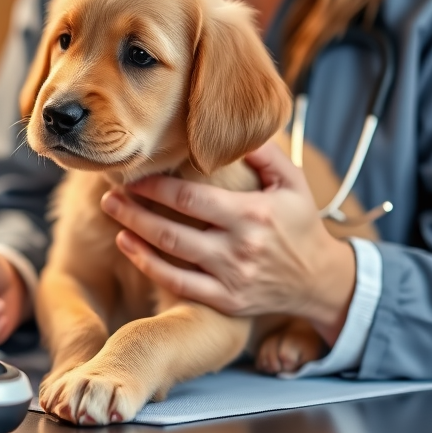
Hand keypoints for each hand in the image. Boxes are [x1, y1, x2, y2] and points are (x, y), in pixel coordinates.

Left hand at [99, 142, 356, 345]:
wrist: (320, 281)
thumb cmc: (301, 224)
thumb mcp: (293, 182)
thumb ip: (263, 153)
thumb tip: (230, 131)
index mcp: (253, 215)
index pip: (192, 198)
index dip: (157, 186)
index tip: (136, 174)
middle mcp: (238, 248)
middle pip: (171, 228)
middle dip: (134, 209)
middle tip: (111, 192)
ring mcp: (229, 278)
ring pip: (169, 255)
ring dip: (134, 232)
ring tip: (113, 212)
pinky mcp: (224, 300)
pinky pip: (177, 283)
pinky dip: (147, 263)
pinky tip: (127, 244)